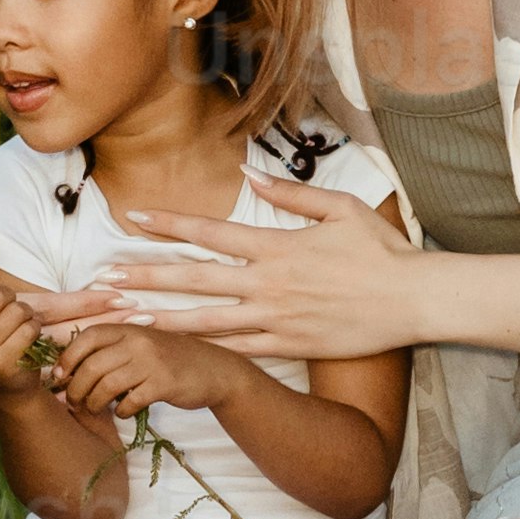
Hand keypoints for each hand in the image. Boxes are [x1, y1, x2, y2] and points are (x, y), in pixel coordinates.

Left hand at [12, 291, 176, 420]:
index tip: (58, 376)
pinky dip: (121, 411)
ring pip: (107, 385)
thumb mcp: (141, 347)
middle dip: (76, 387)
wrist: (214, 371)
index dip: (68, 357)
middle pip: (92, 365)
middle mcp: (138, 341)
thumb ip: (111, 353)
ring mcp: (152, 362)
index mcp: (129, 329)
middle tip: (73, 401)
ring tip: (94, 408)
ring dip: (94, 402)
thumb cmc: (170, 361)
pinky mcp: (164, 384)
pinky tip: (124, 411)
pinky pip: (130, 401)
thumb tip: (67, 374)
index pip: (88, 337)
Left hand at [80, 168, 429, 364]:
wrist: (414, 300)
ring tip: (125, 318)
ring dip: (163, 317)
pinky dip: (204, 346)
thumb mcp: (341, 208)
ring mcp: (276, 319)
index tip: (133, 218)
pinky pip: (238, 347)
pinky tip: (175, 346)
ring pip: (207, 320)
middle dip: (146, 277)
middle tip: (104, 280)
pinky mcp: (289, 346)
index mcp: (278, 246)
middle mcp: (269, 284)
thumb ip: (291, 193)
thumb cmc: (382, 251)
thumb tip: (250, 171)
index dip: (169, 225)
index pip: (211, 232)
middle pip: (195, 279)